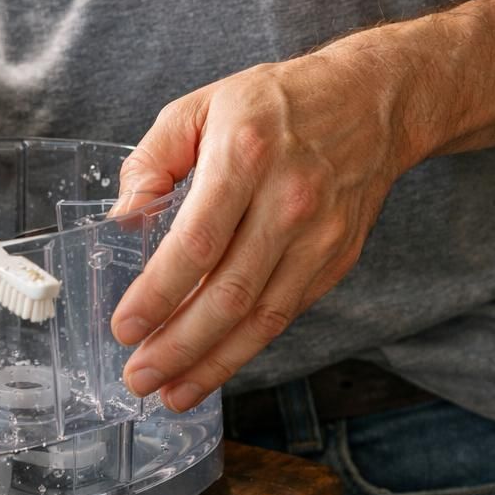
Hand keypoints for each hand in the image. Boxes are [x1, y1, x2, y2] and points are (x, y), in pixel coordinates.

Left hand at [110, 47, 420, 410]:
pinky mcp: (336, 260)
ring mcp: (319, 236)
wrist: (372, 102)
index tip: (124, 326)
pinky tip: (211, 368)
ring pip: (262, 317)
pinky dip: (246, 348)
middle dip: (179, 345)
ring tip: (170, 392)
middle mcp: (289, 201)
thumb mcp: (200, 106)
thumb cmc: (274, 103)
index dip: (160, 292)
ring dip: (212, 363)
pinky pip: (285, 315)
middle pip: (230, 292)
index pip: (198, 241)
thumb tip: (122, 217)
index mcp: (246, 155)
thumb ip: (151, 159)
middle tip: (138, 376)